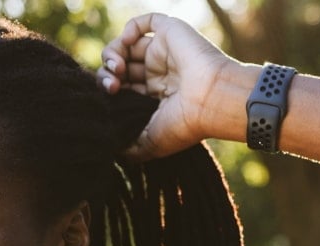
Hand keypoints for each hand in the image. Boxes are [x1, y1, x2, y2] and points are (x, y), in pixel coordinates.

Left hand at [98, 13, 234, 160]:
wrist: (211, 101)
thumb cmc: (185, 124)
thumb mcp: (151, 143)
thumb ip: (131, 148)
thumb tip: (113, 151)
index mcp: (154, 96)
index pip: (121, 88)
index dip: (108, 90)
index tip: (108, 99)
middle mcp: (158, 73)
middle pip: (119, 67)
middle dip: (107, 75)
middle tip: (111, 86)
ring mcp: (163, 53)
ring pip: (125, 46)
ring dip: (112, 54)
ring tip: (117, 68)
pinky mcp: (170, 33)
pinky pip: (146, 22)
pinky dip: (130, 28)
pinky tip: (126, 41)